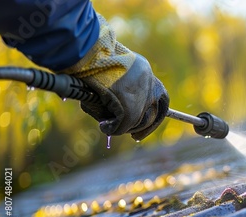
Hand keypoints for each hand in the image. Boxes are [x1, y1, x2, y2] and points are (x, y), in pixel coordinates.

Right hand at [60, 14, 168, 140]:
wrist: (86, 51)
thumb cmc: (90, 58)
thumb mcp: (110, 72)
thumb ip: (118, 90)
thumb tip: (115, 113)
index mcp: (144, 71)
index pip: (159, 96)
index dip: (155, 113)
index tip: (146, 121)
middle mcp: (148, 83)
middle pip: (153, 113)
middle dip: (144, 127)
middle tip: (135, 136)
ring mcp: (140, 96)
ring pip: (138, 121)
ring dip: (124, 127)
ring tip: (108, 124)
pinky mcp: (129, 108)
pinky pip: (123, 125)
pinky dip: (112, 129)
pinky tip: (103, 126)